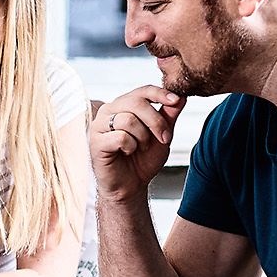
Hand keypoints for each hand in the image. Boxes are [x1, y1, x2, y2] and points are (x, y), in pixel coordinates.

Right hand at [91, 87, 184, 203]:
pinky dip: (130, 147)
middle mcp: (109, 111)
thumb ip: (169, 116)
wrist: (132, 186)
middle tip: (163, 138)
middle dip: (156, 121)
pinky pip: (120, 137)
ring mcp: (99, 125)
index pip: (142, 91)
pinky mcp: (95, 141)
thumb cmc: (143, 160)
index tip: (175, 101)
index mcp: (123, 105)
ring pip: (128, 120)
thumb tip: (181, 96)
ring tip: (140, 148)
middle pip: (136, 103)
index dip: (160, 94)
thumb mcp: (162, 135)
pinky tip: (127, 153)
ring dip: (142, 137)